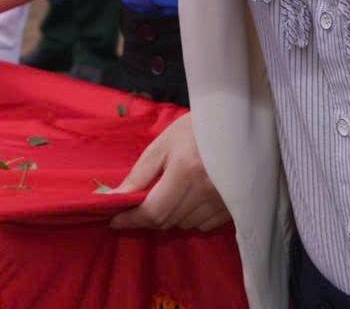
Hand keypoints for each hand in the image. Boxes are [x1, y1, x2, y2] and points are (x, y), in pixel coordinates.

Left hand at [101, 116, 230, 232]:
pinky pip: (203, 225)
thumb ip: (139, 175)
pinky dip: (191, 217)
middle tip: (138, 204)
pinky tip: (191, 198)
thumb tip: (115, 198)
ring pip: (184, 225)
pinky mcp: (234, 207)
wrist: (235, 124)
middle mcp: (206, 190)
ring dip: (170, 216)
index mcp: (185, 171)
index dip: (131, 219)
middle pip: (167, 221)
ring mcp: (222, 201)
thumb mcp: (163, 145)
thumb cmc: (195, 129)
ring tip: (170, 194)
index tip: (114, 220)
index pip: (153, 210)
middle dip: (148, 216)